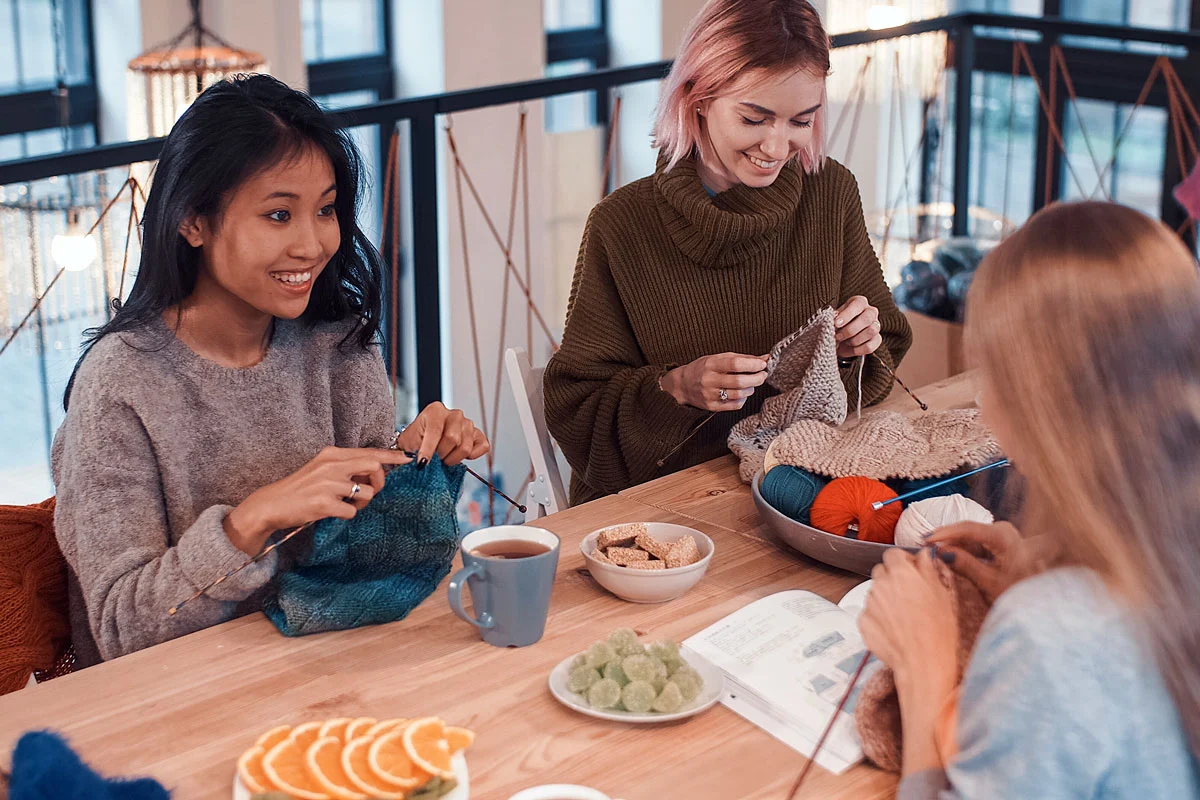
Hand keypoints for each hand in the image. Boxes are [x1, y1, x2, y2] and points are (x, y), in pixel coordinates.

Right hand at [225, 446, 412, 554]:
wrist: (272, 504)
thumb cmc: (301, 489)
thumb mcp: (323, 469)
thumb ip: (346, 467)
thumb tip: (375, 471)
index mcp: (332, 454)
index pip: (369, 451)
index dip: (392, 456)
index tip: (408, 458)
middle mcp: (332, 465)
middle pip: (374, 466)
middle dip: (380, 481)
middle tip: (370, 491)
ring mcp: (328, 484)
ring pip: (367, 492)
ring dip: (362, 503)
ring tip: (346, 504)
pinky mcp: (324, 503)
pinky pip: (352, 512)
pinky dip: (347, 514)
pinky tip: (333, 512)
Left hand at [395, 401, 489, 466]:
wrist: (423, 443)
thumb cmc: (416, 442)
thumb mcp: (408, 443)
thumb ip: (413, 451)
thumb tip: (422, 464)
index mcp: (436, 410)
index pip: (436, 430)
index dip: (429, 450)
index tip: (422, 463)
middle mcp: (454, 414)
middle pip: (453, 439)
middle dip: (441, 454)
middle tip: (435, 458)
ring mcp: (468, 424)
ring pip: (465, 447)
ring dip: (453, 458)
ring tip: (444, 457)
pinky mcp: (478, 434)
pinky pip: (482, 446)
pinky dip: (472, 456)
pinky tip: (459, 455)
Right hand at [660, 353, 768, 411]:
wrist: (683, 385)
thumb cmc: (703, 369)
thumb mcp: (719, 358)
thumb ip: (742, 358)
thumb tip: (765, 358)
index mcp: (711, 364)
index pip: (735, 363)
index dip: (753, 364)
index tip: (762, 363)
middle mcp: (709, 380)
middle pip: (740, 381)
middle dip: (757, 378)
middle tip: (762, 375)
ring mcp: (710, 395)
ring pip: (739, 394)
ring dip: (751, 388)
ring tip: (751, 383)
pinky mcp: (712, 407)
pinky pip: (735, 404)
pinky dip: (743, 399)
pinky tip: (742, 393)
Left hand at [834, 296, 882, 358]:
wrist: (840, 339)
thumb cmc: (837, 324)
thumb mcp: (834, 319)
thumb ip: (834, 318)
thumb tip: (834, 320)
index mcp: (860, 302)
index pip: (858, 304)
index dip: (847, 314)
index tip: (836, 323)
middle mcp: (871, 312)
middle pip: (867, 318)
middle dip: (850, 330)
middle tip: (838, 336)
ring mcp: (876, 325)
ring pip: (871, 331)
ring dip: (854, 339)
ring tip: (844, 341)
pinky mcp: (877, 340)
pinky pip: (871, 346)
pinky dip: (858, 349)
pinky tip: (850, 347)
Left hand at [859, 548, 959, 775]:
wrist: (924, 663)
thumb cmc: (938, 630)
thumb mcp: (942, 593)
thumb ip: (929, 567)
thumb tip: (925, 553)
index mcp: (900, 573)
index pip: (892, 554)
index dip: (902, 561)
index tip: (911, 570)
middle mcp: (880, 585)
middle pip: (881, 571)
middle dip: (892, 578)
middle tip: (909, 594)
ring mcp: (869, 604)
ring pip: (875, 592)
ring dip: (885, 598)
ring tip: (904, 616)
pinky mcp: (862, 622)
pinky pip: (869, 613)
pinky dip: (878, 617)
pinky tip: (895, 629)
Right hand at [926, 521, 1053, 603]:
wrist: (1041, 604)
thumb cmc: (1018, 593)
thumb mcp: (988, 582)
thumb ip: (964, 564)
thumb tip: (940, 551)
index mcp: (1004, 536)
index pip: (967, 529)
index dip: (943, 534)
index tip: (925, 541)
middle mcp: (1004, 530)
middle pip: (966, 532)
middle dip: (946, 541)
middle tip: (925, 549)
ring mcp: (1002, 535)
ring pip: (969, 538)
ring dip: (953, 547)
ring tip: (933, 555)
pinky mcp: (1000, 542)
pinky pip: (976, 544)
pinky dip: (962, 551)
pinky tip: (949, 558)